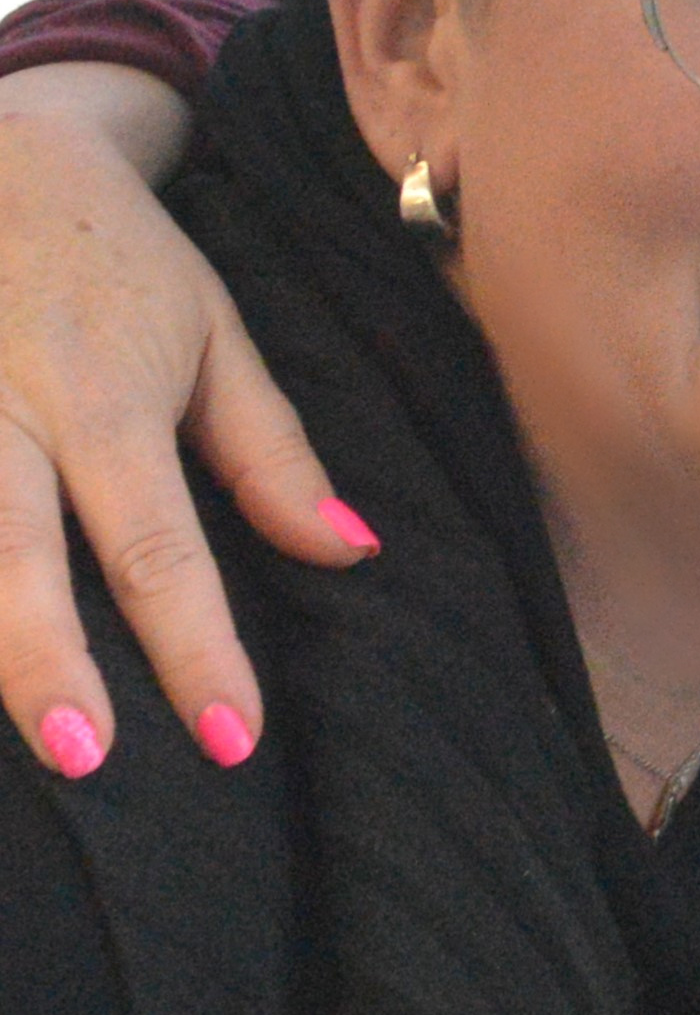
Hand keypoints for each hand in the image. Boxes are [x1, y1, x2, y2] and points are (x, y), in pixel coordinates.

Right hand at [0, 69, 362, 776]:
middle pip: (14, 551)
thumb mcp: (215, 330)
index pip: (159, 545)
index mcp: (103, 396)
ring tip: (13, 740)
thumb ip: (270, 452)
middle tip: (88, 760)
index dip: (194, 648)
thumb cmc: (115, 254)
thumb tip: (350, 552)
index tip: (230, 738)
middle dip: (45, 660)